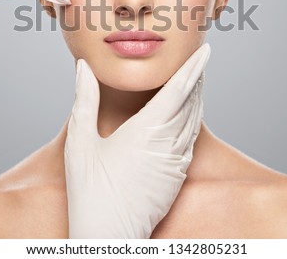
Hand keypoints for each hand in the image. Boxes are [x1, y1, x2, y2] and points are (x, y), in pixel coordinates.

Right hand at [64, 43, 210, 238]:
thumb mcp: (80, 141)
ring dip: (198, 97)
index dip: (194, 67)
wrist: (108, 236)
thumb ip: (84, 99)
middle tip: (199, 59)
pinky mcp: (178, 176)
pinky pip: (192, 139)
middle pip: (192, 101)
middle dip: (197, 77)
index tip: (206, 50)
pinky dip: (194, 119)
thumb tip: (83, 69)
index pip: (179, 89)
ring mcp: (176, 161)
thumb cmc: (89, 190)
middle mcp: (168, 143)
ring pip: (194, 120)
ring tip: (196, 80)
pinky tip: (190, 114)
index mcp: (146, 130)